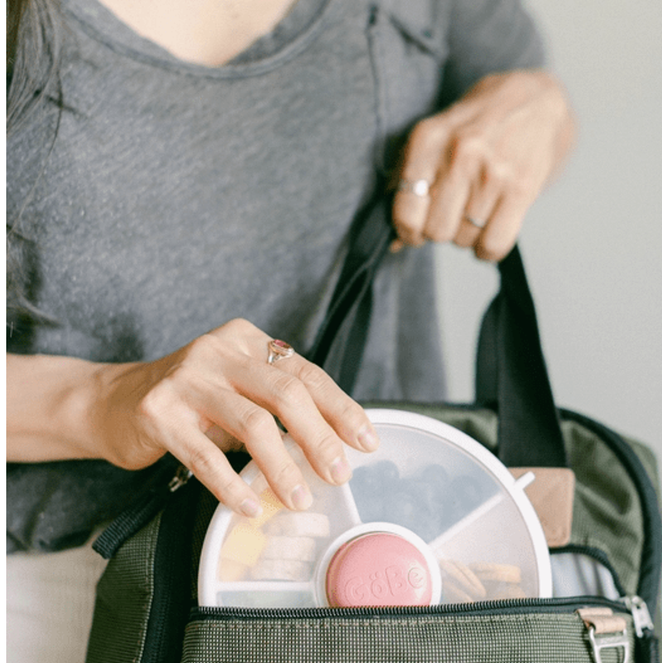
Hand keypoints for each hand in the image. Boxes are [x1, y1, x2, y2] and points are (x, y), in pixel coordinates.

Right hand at [91, 319, 378, 516]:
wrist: (113, 402)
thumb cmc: (192, 401)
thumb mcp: (238, 389)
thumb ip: (277, 404)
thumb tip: (334, 443)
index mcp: (247, 339)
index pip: (305, 374)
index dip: (339, 409)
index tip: (364, 441)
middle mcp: (219, 350)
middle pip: (285, 393)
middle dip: (319, 437)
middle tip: (339, 473)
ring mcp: (187, 378)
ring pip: (251, 423)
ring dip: (281, 466)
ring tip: (299, 497)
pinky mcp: (158, 412)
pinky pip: (205, 456)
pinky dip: (232, 485)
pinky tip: (250, 505)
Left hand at [392, 69, 573, 259]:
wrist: (535, 100)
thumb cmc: (477, 124)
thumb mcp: (433, 138)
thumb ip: (406, 183)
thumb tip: (395, 242)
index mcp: (428, 140)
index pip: (406, 210)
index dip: (408, 231)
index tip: (415, 231)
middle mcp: (459, 154)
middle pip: (436, 231)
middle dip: (441, 231)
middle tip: (451, 216)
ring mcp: (492, 172)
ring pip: (465, 239)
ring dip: (467, 236)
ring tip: (475, 212)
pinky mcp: (522, 189)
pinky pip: (494, 244)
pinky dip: (488, 248)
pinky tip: (490, 231)